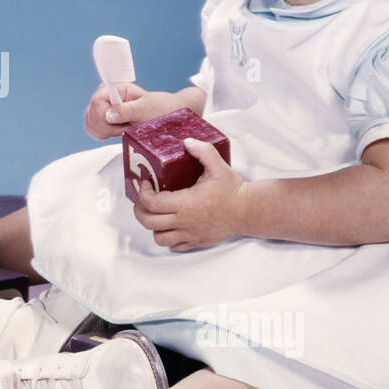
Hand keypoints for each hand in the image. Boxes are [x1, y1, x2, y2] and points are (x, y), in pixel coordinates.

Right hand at [84, 83, 183, 139]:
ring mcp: (98, 105)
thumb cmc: (155, 108)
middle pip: (92, 115)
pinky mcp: (97, 117)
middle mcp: (103, 94)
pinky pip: (92, 129)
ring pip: (90, 124)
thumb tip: (109, 114)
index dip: (105, 117)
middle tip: (127, 126)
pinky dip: (104, 134)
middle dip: (109, 127)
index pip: (96, 102)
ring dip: (107, 131)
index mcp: (114, 87)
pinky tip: (117, 130)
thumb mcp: (145, 109)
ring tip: (124, 127)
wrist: (159, 112)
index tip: (122, 123)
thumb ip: (127, 111)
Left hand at [131, 138, 246, 250]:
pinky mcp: (196, 241)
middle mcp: (184, 221)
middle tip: (143, 199)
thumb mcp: (218, 166)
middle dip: (140, 209)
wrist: (248, 211)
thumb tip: (187, 142)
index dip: (143, 193)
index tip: (146, 183)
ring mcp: (189, 234)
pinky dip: (167, 237)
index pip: (152, 203)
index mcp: (186, 203)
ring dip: (153, 226)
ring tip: (156, 213)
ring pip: (159, 237)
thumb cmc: (233, 191)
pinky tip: (171, 225)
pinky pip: (174, 246)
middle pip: (148, 222)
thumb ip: (203, 152)